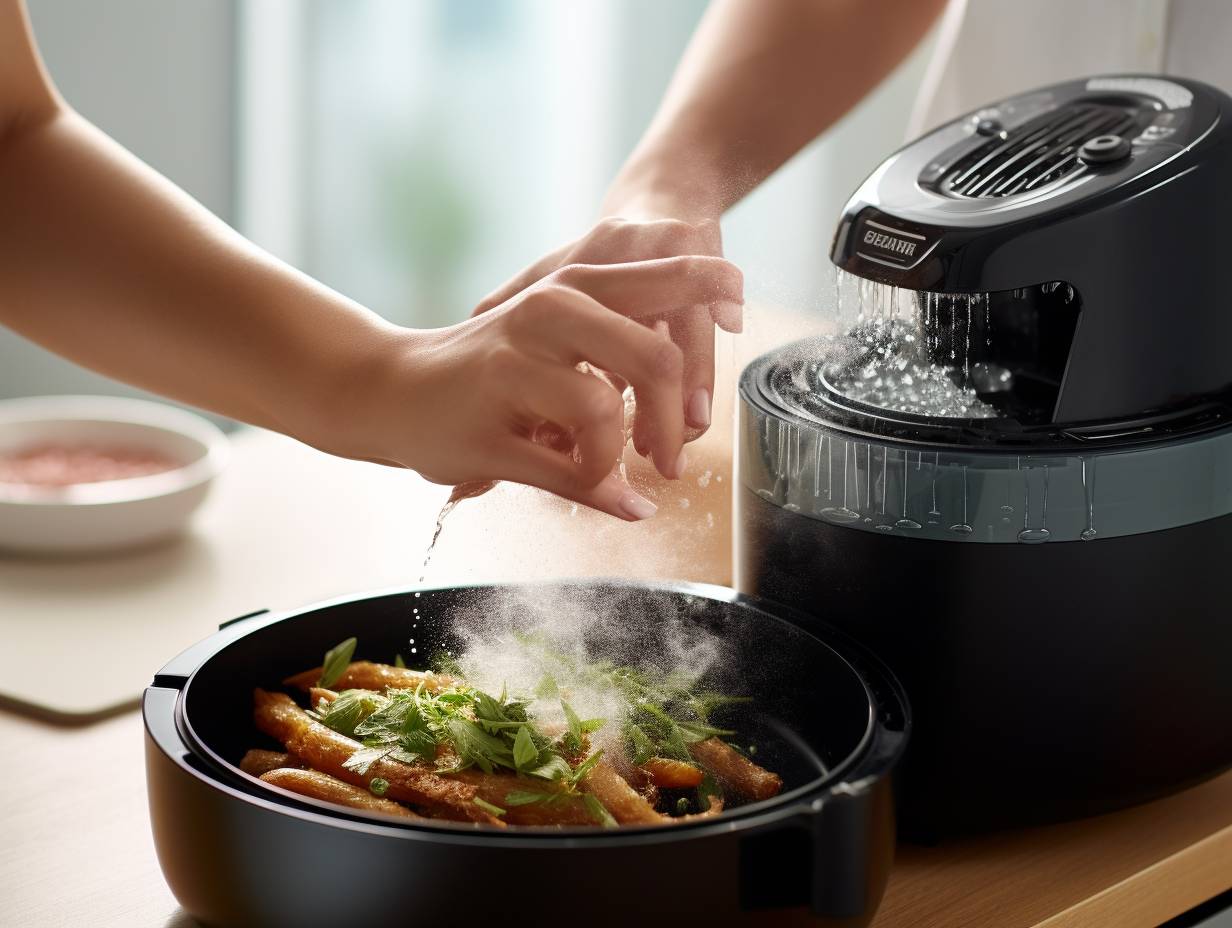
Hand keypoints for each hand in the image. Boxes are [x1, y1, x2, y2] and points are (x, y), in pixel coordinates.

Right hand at [362, 255, 742, 519]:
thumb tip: (698, 371)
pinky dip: (606, 496)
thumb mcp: (557, 328)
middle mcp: (545, 317)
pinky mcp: (489, 432)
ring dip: (620, 456)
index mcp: (572, 287)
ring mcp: (512, 371)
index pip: (665, 274)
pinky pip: (570, 472)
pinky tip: (623, 503)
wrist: (393, 387)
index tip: (738, 314)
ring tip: (608, 469)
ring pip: (602, 414)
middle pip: (651, 358)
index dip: (714, 289)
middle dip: (673, 418)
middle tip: (671, 453)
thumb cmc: (490, 363)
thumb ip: (622, 335)